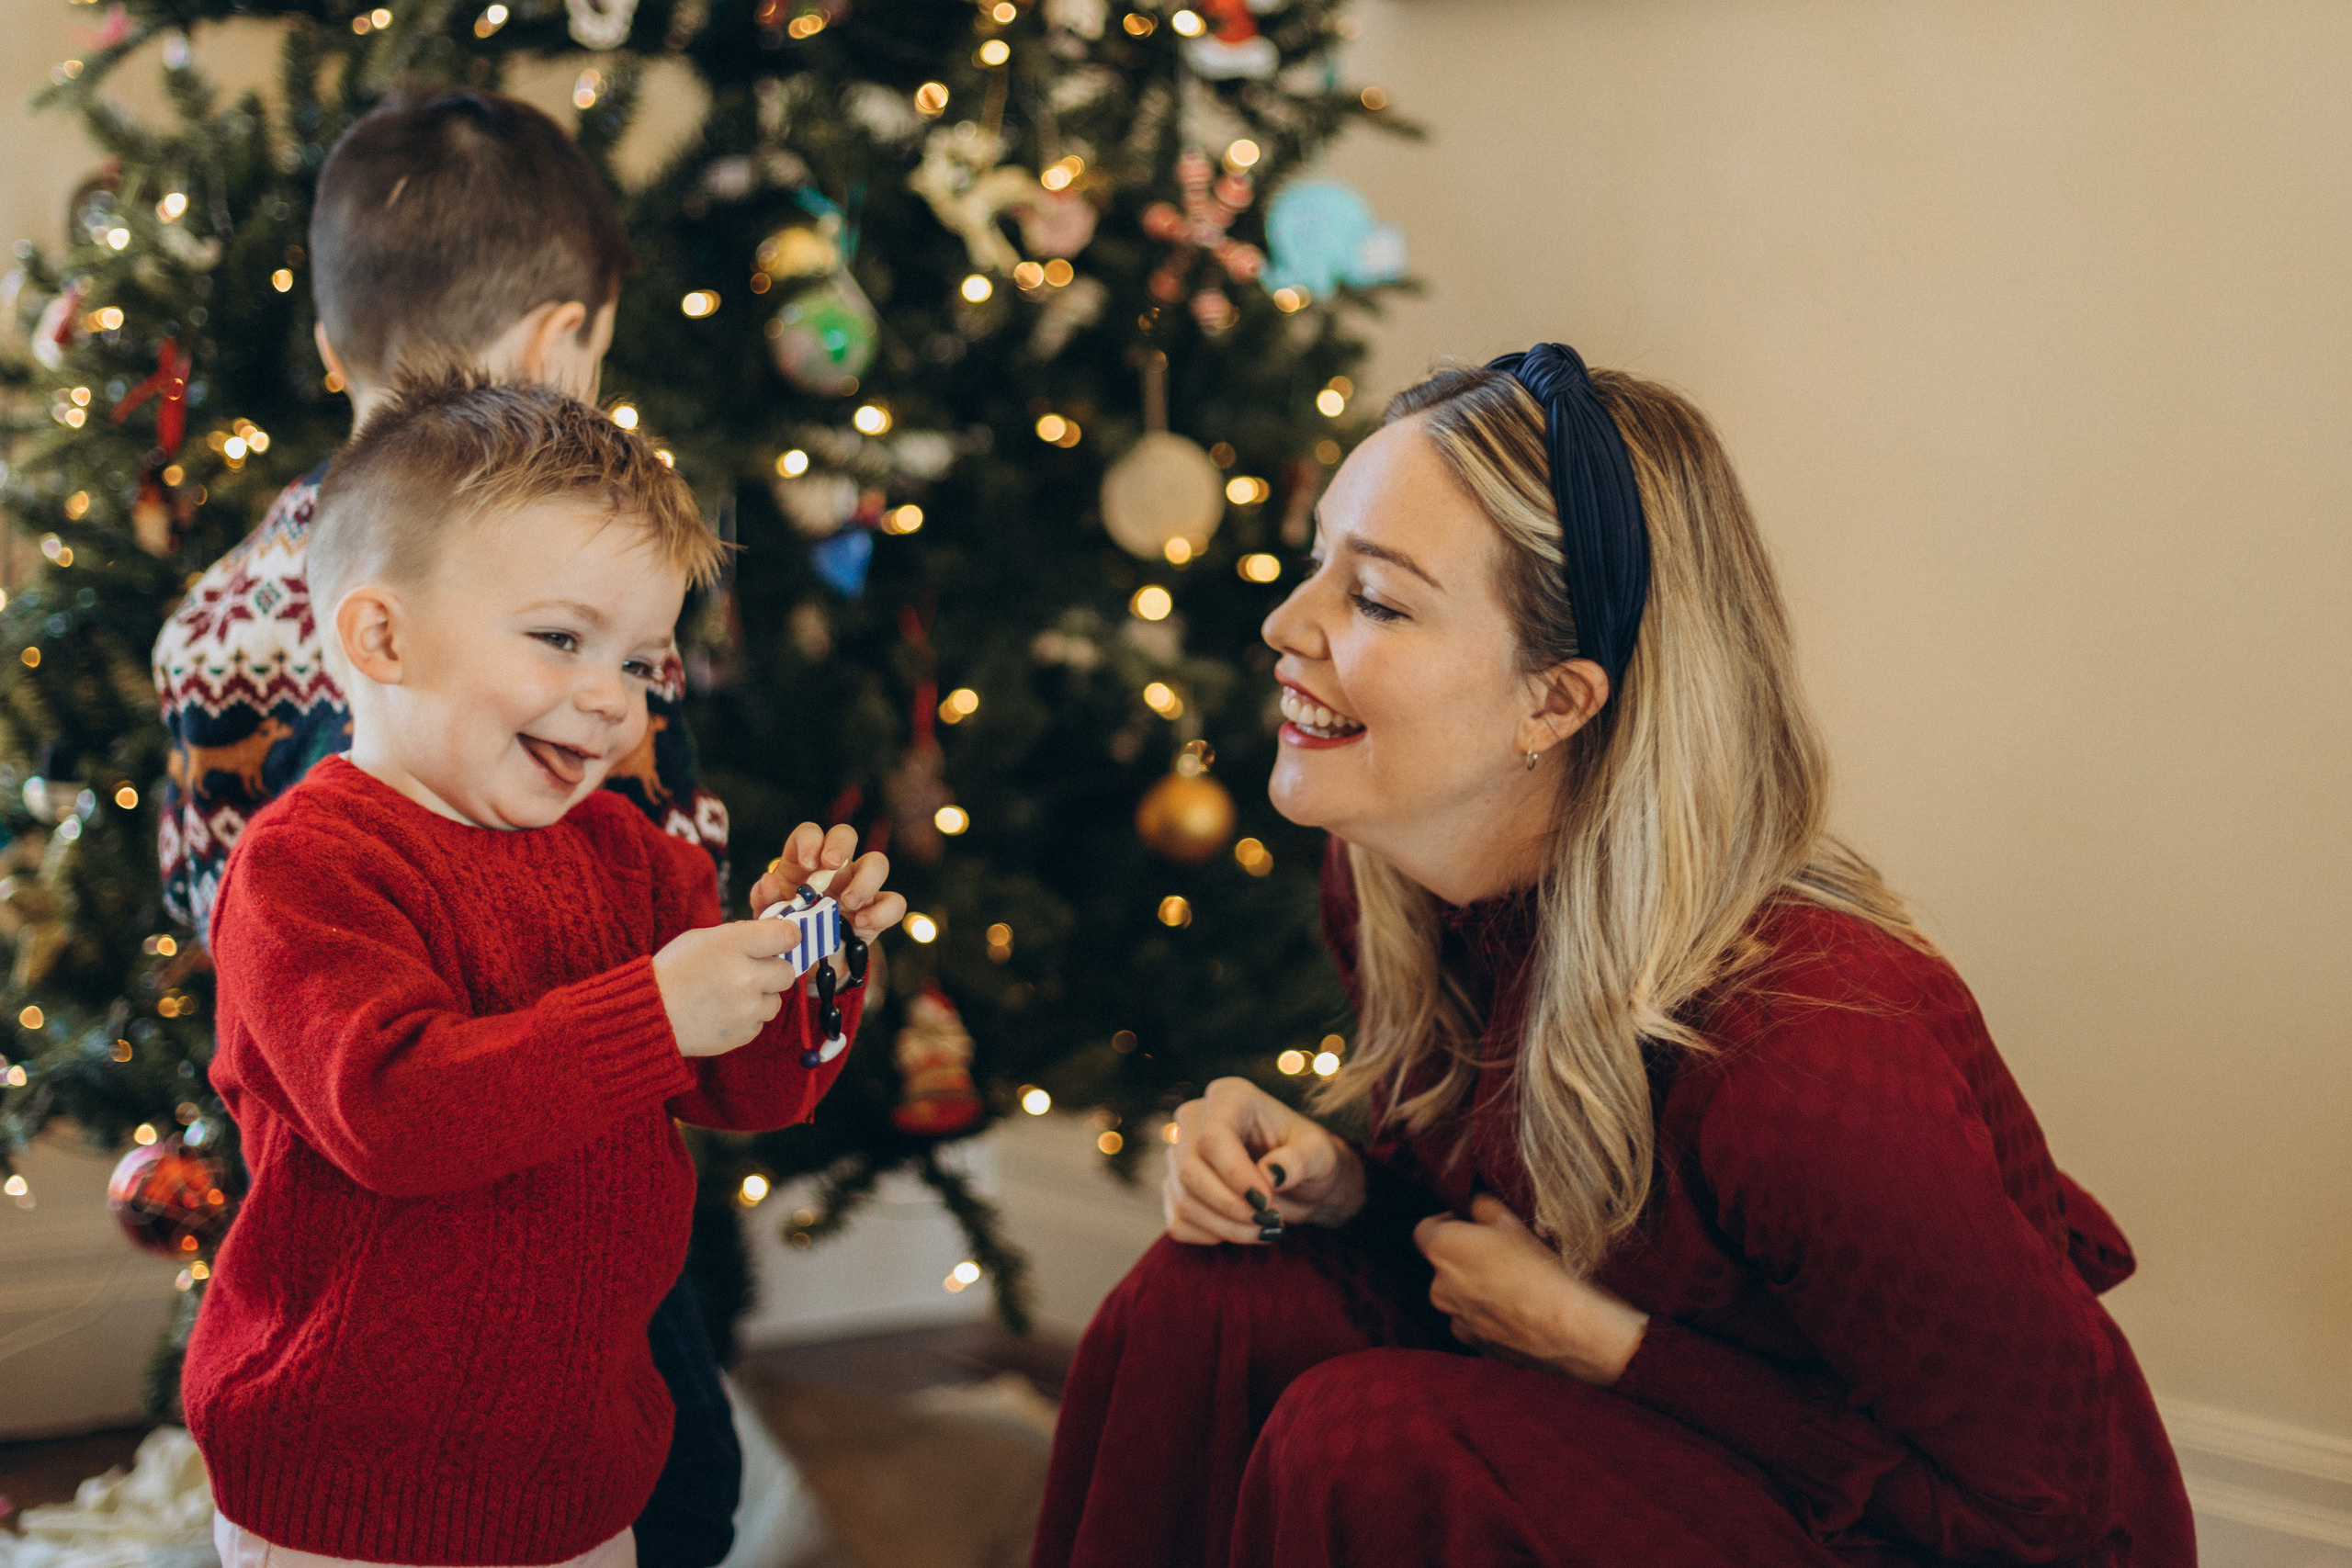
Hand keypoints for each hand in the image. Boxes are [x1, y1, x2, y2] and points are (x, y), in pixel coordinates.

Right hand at [653, 920, 802, 1057]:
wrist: (649, 1013)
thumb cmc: (675, 971)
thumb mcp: (704, 938)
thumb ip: (741, 934)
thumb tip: (774, 932)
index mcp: (734, 946)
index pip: (787, 935)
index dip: (788, 936)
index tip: (783, 940)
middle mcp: (746, 977)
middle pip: (787, 972)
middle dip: (772, 970)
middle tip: (750, 972)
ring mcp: (747, 1009)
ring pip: (775, 1000)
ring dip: (760, 997)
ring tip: (730, 995)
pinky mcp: (744, 1033)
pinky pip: (760, 1022)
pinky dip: (747, 1017)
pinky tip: (723, 1011)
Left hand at [749, 822, 906, 945]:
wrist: (806, 965)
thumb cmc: (787, 932)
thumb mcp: (768, 919)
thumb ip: (765, 901)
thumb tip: (767, 881)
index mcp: (804, 863)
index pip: (810, 834)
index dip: (810, 841)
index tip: (807, 863)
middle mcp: (835, 869)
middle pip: (846, 834)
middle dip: (840, 844)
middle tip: (832, 865)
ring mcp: (859, 887)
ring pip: (877, 862)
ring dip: (865, 879)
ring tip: (848, 903)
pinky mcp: (877, 911)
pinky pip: (894, 902)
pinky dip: (882, 912)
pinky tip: (862, 924)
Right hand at [1162, 1076, 1365, 1244]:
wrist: (1303, 1181)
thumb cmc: (1311, 1158)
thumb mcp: (1320, 1154)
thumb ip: (1300, 1160)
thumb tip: (1270, 1174)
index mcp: (1230, 1097)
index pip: (1212, 1136)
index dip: (1235, 1174)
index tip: (1266, 1201)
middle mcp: (1196, 1119)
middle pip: (1190, 1170)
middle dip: (1232, 1207)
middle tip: (1270, 1220)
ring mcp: (1179, 1154)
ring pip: (1185, 1201)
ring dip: (1228, 1227)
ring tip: (1265, 1226)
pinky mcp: (1175, 1187)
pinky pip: (1179, 1222)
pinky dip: (1213, 1235)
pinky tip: (1241, 1228)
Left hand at [1414, 1195, 1648, 1385]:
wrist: (1569, 1327)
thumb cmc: (1541, 1269)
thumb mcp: (1513, 1222)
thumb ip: (1483, 1206)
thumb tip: (1473, 1201)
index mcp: (1443, 1249)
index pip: (1424, 1230)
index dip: (1446, 1223)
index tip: (1469, 1224)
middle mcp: (1439, 1286)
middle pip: (1443, 1264)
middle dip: (1465, 1257)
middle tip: (1501, 1254)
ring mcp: (1455, 1319)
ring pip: (1458, 1295)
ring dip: (1476, 1288)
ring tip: (1514, 1285)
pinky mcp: (1474, 1343)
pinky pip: (1472, 1322)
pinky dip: (1487, 1315)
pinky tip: (1517, 1310)